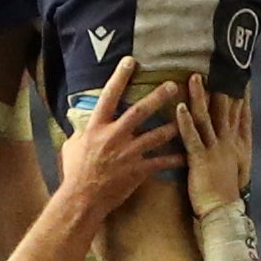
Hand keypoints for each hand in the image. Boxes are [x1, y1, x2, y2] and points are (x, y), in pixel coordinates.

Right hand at [54, 56, 178, 214]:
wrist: (82, 199)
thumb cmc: (74, 172)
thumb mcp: (72, 145)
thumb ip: (82, 131)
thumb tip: (84, 122)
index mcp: (97, 127)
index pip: (109, 96)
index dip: (119, 77)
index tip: (131, 61)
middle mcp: (114, 136)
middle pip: (140, 111)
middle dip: (158, 97)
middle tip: (173, 85)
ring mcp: (129, 153)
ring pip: (157, 135)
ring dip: (173, 125)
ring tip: (189, 116)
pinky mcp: (139, 170)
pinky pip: (162, 162)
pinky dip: (176, 158)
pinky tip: (187, 154)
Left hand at [177, 74, 253, 215]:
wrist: (223, 212)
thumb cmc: (226, 189)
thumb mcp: (238, 163)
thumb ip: (234, 142)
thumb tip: (234, 128)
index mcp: (237, 143)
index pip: (240, 112)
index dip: (240, 93)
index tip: (240, 75)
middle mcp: (228, 143)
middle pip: (225, 109)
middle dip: (222, 86)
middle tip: (218, 64)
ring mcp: (215, 150)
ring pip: (207, 119)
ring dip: (200, 97)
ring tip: (194, 77)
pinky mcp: (200, 160)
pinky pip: (192, 137)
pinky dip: (185, 122)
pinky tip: (179, 107)